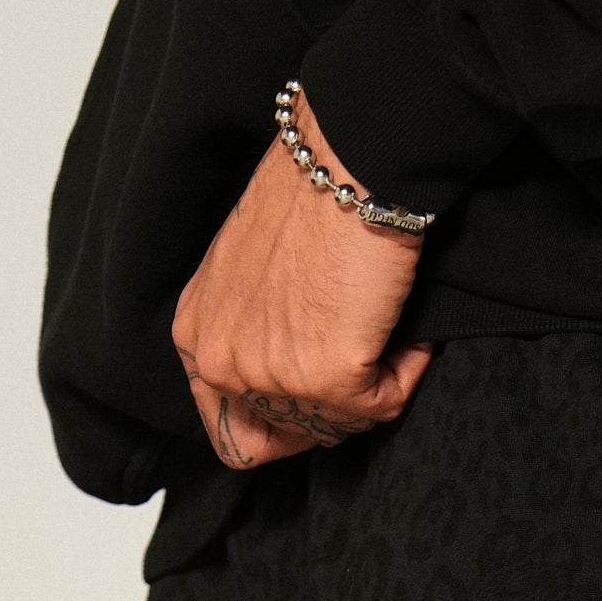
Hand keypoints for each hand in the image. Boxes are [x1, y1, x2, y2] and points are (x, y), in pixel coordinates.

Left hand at [172, 92, 434, 469]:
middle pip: (288, 437)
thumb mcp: (246, 276)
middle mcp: (221, 362)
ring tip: (382, 329)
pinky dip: (405, 371)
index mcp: (196, 336)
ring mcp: (270, 373)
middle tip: (360, 355)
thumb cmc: (308, 201)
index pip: (232, 432)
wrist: (345, 163)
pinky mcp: (326, 375)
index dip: (284, 424)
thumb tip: (293, 382)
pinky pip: (381, 405)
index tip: (317, 394)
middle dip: (334, 406)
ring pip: (337, 425)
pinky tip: (403, 330)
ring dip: (372, 385)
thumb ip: (251, 333)